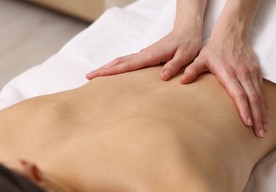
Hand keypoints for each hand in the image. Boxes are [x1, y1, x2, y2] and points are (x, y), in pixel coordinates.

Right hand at [86, 28, 201, 80]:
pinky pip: (129, 62)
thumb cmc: (188, 43)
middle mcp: (144, 53)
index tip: (97, 76)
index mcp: (151, 55)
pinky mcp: (146, 55)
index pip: (128, 65)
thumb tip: (162, 77)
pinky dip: (118, 67)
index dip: (112, 71)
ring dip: (108, 67)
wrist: (187, 30)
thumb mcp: (185, 55)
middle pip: (119, 61)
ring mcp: (144, 54)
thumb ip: (174, 65)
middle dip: (103, 69)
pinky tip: (115, 72)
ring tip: (96, 75)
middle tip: (88, 77)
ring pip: (122, 61)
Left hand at [180, 33, 267, 137]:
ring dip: (263, 114)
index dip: (244, 109)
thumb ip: (192, 70)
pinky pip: (262, 92)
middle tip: (259, 134)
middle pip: (253, 99)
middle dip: (257, 118)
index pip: (239, 94)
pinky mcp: (257, 73)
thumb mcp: (201, 58)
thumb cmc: (214, 49)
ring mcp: (252, 74)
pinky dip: (264, 105)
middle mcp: (243, 74)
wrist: (232, 33)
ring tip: (264, 130)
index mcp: (229, 73)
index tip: (247, 123)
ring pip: (260, 97)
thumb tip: (182, 80)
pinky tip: (265, 116)